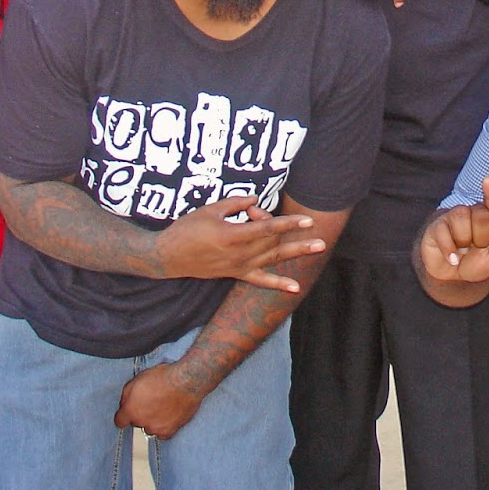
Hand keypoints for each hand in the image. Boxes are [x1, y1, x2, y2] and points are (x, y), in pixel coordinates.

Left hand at [114, 362, 200, 438]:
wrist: (186, 381)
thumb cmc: (164, 376)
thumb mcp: (139, 378)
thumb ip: (127, 394)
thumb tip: (125, 403)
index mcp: (130, 410)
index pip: (120, 421)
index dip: (124, 416)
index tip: (129, 412)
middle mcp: (141, 422)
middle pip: (137, 422)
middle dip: (142, 413)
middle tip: (152, 401)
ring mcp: (155, 428)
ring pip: (150, 428)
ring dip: (153, 420)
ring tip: (163, 407)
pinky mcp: (169, 431)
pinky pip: (162, 434)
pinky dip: (164, 427)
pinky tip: (169, 416)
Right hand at [154, 197, 323, 289]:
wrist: (169, 257)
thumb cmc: (187, 229)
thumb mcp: (211, 209)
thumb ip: (236, 203)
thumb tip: (257, 201)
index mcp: (234, 235)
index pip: (268, 228)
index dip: (289, 224)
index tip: (307, 220)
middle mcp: (240, 254)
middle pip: (273, 241)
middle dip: (291, 233)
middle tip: (311, 229)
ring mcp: (239, 266)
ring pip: (274, 258)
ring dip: (298, 252)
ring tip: (319, 247)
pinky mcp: (236, 274)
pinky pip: (261, 281)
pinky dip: (278, 284)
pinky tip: (295, 288)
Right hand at [419, 177, 488, 284]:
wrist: (452, 279)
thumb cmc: (476, 264)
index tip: (488, 180)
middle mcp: (473, 213)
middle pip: (481, 215)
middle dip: (481, 238)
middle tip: (476, 249)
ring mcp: (453, 218)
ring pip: (461, 218)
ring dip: (463, 242)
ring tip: (462, 251)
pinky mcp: (437, 226)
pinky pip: (444, 232)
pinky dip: (449, 250)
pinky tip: (452, 258)